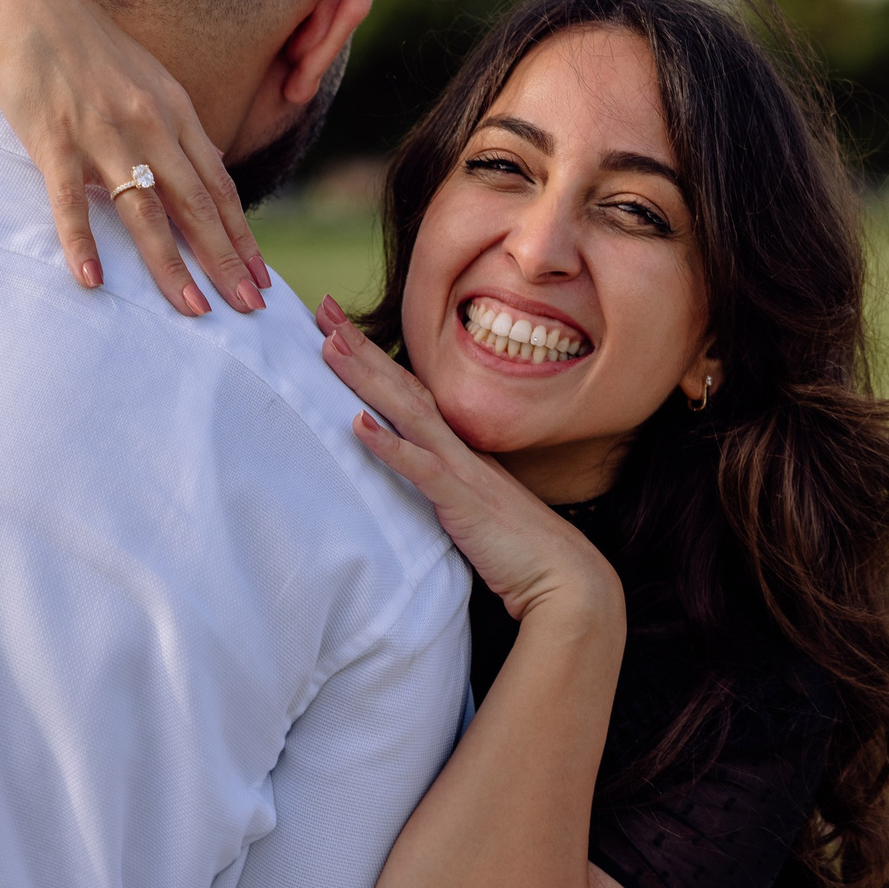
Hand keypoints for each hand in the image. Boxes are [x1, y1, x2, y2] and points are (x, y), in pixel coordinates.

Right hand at [0, 0, 270, 316]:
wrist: (25, 8)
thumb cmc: (89, 51)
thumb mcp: (148, 82)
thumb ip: (179, 127)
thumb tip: (212, 169)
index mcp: (175, 111)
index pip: (218, 185)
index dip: (242, 235)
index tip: (261, 278)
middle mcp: (148, 123)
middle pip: (195, 204)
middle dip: (224, 260)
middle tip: (249, 308)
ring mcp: (102, 133)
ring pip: (144, 210)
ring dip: (170, 265)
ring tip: (191, 310)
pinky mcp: (54, 140)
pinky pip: (70, 201)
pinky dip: (81, 242)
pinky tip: (93, 280)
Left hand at [316, 297, 623, 632]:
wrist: (565, 576)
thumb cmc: (519, 550)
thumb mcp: (474, 508)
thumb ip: (447, 488)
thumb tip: (420, 480)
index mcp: (460, 449)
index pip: (412, 394)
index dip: (376, 360)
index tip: (340, 329)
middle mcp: (459, 449)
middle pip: (404, 388)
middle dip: (362, 349)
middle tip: (324, 311)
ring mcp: (461, 470)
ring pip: (407, 413)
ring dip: (367, 379)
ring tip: (330, 346)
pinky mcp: (461, 501)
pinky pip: (421, 468)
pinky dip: (389, 445)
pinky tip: (358, 424)